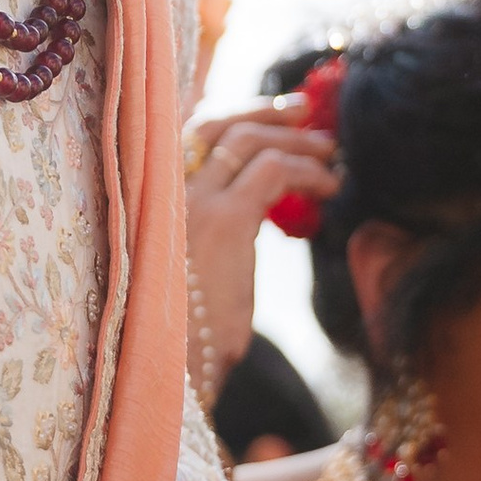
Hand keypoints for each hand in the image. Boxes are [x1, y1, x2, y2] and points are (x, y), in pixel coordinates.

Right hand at [184, 99, 340, 393]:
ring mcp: (191, 201)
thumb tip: (254, 206)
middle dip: (267, 111)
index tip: (274, 115)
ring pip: (251, 140)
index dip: (235, 115)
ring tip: (330, 152)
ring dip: (296, 140)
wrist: (173, 369)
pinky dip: (307, 171)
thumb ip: (215, 229)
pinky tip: (330, 187)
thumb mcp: (194, 268)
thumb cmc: (186, 331)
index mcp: (150, 199)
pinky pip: (274, 171)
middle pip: (218, 123)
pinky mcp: (225, 220)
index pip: (192, 134)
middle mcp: (162, 191)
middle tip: (306, 112)